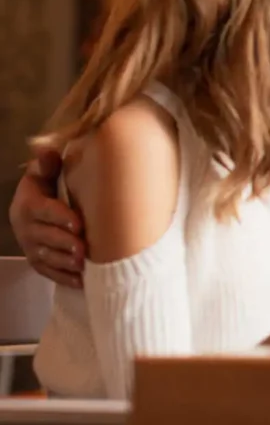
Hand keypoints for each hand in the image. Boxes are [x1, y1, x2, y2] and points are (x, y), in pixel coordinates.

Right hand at [9, 149, 83, 286]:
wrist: (39, 205)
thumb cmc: (50, 185)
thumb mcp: (47, 172)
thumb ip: (49, 163)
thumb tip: (46, 148)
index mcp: (28, 203)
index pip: (42, 211)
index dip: (59, 217)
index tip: (78, 223)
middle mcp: (25, 227)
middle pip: (44, 237)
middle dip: (64, 243)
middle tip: (84, 249)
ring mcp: (31, 246)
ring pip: (46, 257)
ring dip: (65, 262)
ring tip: (83, 265)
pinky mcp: (37, 261)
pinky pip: (48, 272)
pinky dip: (64, 278)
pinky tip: (81, 281)